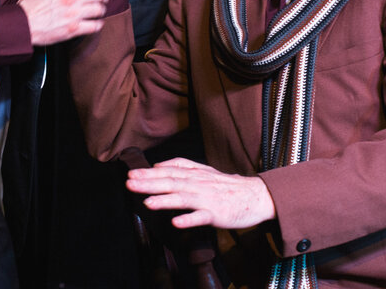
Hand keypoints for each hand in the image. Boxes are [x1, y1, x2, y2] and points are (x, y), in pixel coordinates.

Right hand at [18, 0, 107, 44]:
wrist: (21, 24)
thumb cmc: (28, 5)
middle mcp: (72, 0)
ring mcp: (74, 15)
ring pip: (99, 10)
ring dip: (100, 10)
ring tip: (97, 10)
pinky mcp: (73, 29)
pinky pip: (94, 26)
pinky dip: (97, 24)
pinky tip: (94, 23)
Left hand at [126, 158, 275, 228]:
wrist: (254, 196)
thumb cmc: (226, 185)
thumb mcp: (204, 170)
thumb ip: (182, 165)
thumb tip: (158, 164)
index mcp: (194, 174)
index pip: (168, 171)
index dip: (149, 173)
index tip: (131, 174)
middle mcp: (198, 184)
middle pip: (171, 183)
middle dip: (150, 183)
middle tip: (131, 184)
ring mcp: (207, 199)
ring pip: (183, 198)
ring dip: (165, 200)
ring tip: (148, 203)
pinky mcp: (217, 214)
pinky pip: (201, 217)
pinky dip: (189, 219)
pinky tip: (176, 222)